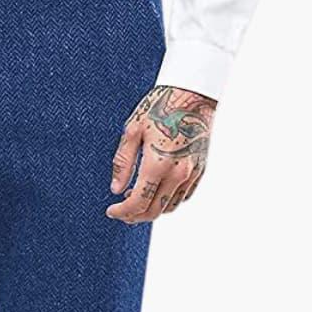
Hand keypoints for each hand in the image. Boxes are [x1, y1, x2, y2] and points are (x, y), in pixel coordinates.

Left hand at [108, 86, 216, 223]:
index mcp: (158, 164)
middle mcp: (178, 173)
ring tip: (136, 199)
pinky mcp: (200, 170)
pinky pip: (182, 196)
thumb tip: (116, 189)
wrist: (193, 94)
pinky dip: (167, 201)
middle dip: (134, 216)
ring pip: (169, 207)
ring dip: (151, 209)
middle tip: (121, 212)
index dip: (122, 212)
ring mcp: (191, 174)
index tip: (111, 211)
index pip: (138, 203)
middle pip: (154, 211)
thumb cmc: (159, 107)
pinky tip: (155, 191)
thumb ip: (123, 163)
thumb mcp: (132, 131)